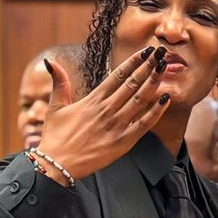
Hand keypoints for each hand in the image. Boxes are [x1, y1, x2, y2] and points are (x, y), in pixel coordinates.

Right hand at [36, 45, 170, 183]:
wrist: (56, 165)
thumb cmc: (55, 138)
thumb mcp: (55, 107)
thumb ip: (59, 84)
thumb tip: (51, 62)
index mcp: (92, 100)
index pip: (117, 75)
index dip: (133, 62)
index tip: (145, 52)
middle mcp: (106, 109)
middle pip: (132, 83)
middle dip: (147, 67)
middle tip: (161, 53)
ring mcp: (116, 125)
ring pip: (140, 99)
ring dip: (153, 83)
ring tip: (164, 68)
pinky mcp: (123, 142)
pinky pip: (144, 124)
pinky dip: (156, 111)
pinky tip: (165, 99)